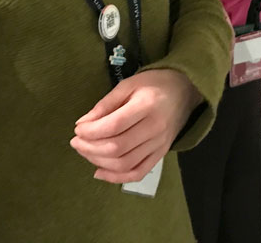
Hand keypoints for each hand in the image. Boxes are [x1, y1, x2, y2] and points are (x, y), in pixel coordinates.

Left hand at [70, 68, 201, 182]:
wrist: (184, 91)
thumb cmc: (154, 83)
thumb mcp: (128, 84)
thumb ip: (106, 104)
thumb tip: (82, 124)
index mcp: (147, 106)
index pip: (114, 125)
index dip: (91, 131)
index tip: (78, 129)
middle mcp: (155, 128)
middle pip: (117, 148)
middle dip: (90, 148)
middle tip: (76, 141)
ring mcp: (159, 144)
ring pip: (125, 164)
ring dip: (99, 162)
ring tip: (86, 152)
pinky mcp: (161, 154)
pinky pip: (138, 173)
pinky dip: (117, 177)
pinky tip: (100, 171)